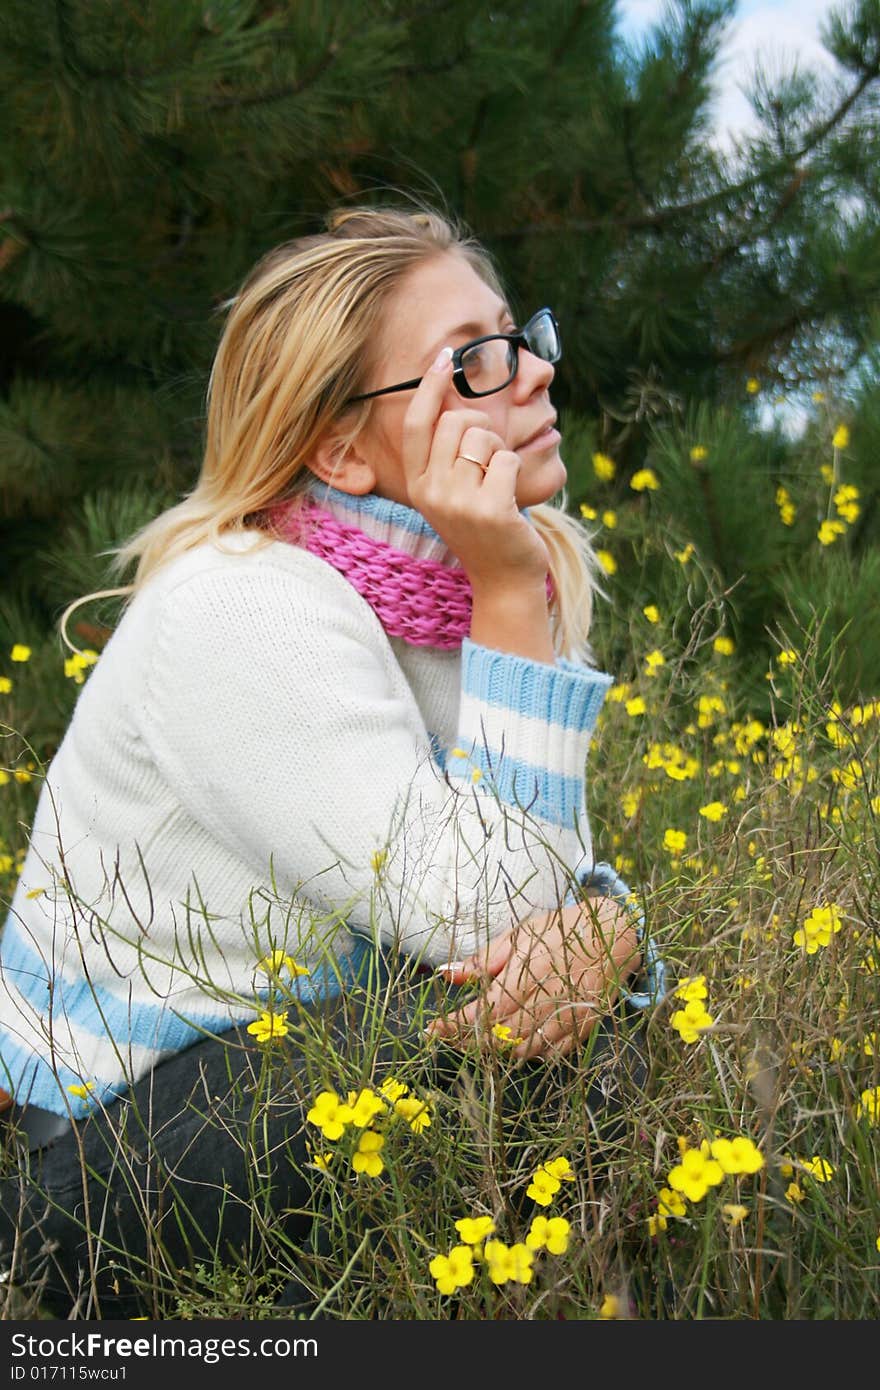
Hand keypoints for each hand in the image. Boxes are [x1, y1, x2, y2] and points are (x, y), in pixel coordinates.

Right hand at [400, 348, 550, 591]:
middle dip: (484, 428)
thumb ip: (446, 454)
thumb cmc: (484, 528)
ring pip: (485, 437)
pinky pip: (509, 459)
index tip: (445, 358)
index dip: (430, 386)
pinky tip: (512, 498)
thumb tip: (452, 397)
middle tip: (491, 460)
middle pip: (457, 421)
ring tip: (500, 483)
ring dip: (501, 452)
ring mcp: (458, 502)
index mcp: (417, 485)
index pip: (416, 423)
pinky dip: (517, 471)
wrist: (504, 578)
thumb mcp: (452, 493)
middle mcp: (431, 492)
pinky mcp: (490, 509)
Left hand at [425, 898, 640, 1060]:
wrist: (615, 935)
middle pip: (499, 1038)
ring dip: (498, 1050)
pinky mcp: (581, 1031)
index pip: (483, 1013)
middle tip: (452, 1035)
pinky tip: (518, 1041)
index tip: (431, 1031)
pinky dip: (529, 1053)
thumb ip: (483, 959)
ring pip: (522, 1051)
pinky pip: (549, 1055)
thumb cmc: (561, 930)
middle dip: (470, 1041)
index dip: (455, 1026)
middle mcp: (545, 1002)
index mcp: (525, 976)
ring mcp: (565, 1020)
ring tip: (482, 1038)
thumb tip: (446, 973)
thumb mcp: (519, 934)